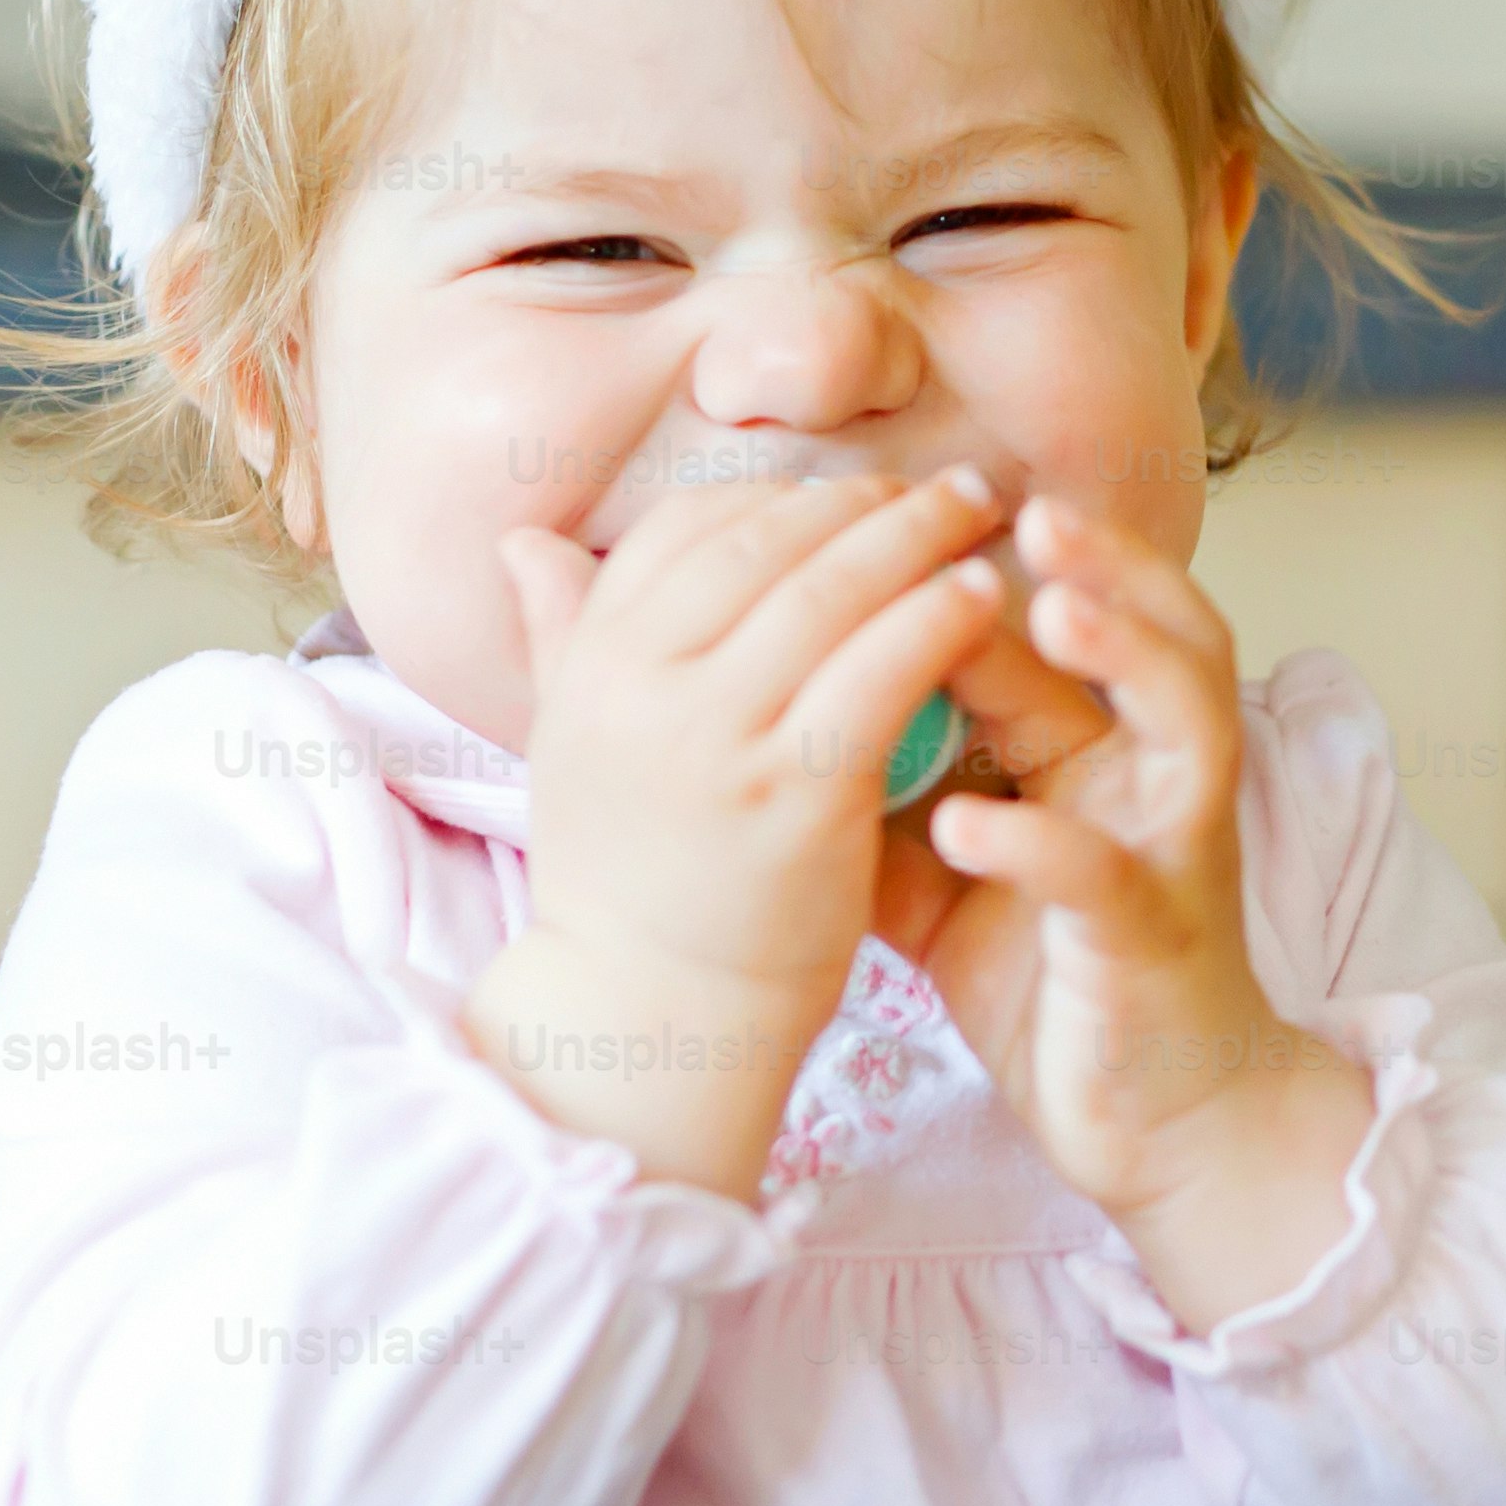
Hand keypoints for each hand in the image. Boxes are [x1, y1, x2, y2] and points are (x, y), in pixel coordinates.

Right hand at [460, 465, 1008, 1196]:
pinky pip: (880, 672)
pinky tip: (981, 594)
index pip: (685, 529)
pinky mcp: (797, 797)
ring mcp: (719, 741)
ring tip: (975, 515)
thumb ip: (561, 635)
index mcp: (592, 665)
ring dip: (914, 536)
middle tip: (943, 486)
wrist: (649, 1020)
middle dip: (863, 500)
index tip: (847, 493)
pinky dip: (937, 616)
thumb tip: (524, 538)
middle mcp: (642, 689)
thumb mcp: (572, 746)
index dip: (777, 494)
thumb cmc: (625, 881)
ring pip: (829, 593)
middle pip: (765, 543)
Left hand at [881, 497, 1374, 1331]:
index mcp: (1094, 744)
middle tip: (1020, 500)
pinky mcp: (1158, 938)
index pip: (1056, 629)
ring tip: (1053, 607)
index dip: (994, 567)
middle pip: (1157, 634)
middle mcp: (1147, 775)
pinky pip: (1108, 877)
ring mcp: (1167, 849)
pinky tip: (967, 824)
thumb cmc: (1041, 972)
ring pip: (1184, 718)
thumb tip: (766, 712)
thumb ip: (880, 782)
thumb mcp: (939, 865)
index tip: (909, 502)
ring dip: (1126, 654)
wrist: (1145, 1117)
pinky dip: (1042, 843)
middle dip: (1101, 561)